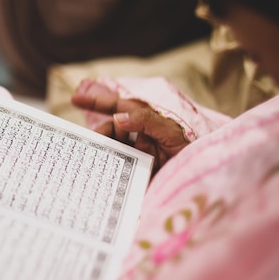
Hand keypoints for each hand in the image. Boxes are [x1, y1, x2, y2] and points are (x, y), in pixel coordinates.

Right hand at [71, 79, 189, 171]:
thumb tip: (118, 118)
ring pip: (113, 148)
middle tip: (97, 141)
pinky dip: (110, 168)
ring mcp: (137, 153)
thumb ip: (146, 121)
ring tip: (102, 157)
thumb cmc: (192, 151)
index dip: (97, 102)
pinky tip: (105, 171)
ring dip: (106, 151)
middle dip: (103, 133)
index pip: (119, 107)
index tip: (75, 99)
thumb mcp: (171, 131)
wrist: (202, 180)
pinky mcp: (135, 171)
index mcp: (146, 120)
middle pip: (112, 128)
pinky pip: (118, 168)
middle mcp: (139, 135)